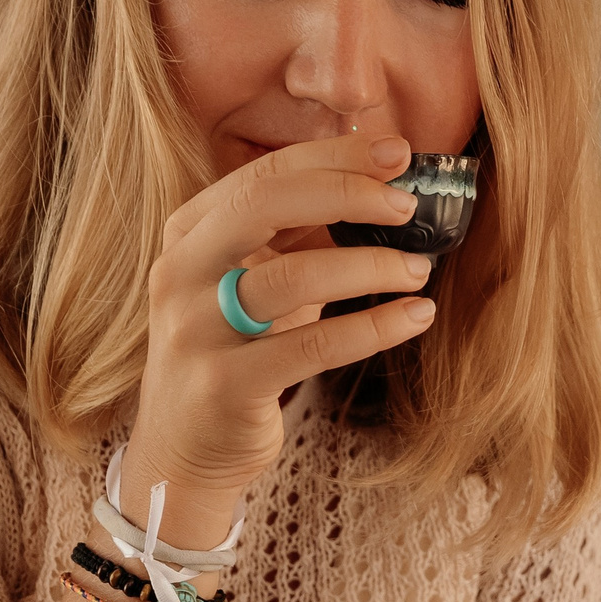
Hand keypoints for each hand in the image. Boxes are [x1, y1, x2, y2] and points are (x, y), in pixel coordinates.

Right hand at [120, 132, 436, 545]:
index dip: (334, 156)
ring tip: (419, 269)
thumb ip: (298, 233)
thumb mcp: (255, 282)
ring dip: (369, 266)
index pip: (265, 175)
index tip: (398, 153)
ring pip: (293, 278)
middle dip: (347, 193)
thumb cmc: (236, 351)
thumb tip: (382, 179)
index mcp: (189, 233)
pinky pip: (311, 346)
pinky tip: (415, 316)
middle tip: (408, 203)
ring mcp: (196, 330)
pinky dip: (373, 327)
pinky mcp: (224, 385)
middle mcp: (181, 273)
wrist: (185, 448)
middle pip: (265, 205)